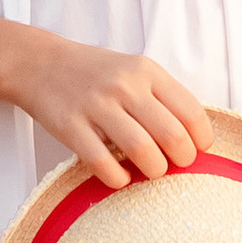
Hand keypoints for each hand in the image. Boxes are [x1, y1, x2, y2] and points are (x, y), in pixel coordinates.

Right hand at [5, 37, 214, 193]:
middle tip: (178, 165)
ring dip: (154, 170)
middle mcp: (124, 86)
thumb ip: (162, 96)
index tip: (198, 150)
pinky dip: (118, 178)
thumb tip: (193, 137)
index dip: (201, 139)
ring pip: (141, 150)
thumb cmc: (95, 73)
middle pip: (171, 134)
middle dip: (183, 159)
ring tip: (152, 171)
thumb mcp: (134, 70)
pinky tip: (121, 178)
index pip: (190, 111)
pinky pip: (102, 162)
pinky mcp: (70, 126)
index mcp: (146, 71)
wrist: (40, 64)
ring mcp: (96, 105)